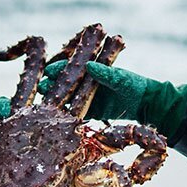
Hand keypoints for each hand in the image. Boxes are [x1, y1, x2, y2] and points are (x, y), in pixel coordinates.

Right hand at [39, 60, 186, 135]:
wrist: (145, 104)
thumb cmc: (133, 85)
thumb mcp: (120, 78)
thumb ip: (105, 73)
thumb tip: (89, 64)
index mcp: (91, 70)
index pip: (70, 68)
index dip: (58, 69)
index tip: (48, 72)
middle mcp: (84, 84)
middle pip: (63, 84)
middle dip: (51, 86)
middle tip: (41, 89)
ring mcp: (86, 99)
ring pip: (66, 100)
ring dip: (55, 102)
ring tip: (43, 106)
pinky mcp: (89, 113)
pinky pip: (75, 115)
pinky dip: (65, 117)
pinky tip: (55, 122)